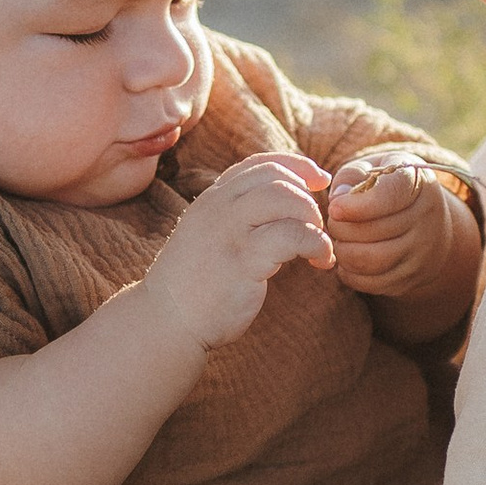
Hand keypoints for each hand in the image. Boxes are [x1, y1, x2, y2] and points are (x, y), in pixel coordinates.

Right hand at [149, 153, 334, 351]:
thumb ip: (234, 218)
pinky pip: (293, 236)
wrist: (165, 320)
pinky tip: (320, 260)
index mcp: (212, 200)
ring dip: (313, 217)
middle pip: (276, 175)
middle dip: (307, 196)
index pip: (259, 164)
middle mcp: (219, 207)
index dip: (296, 166)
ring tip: (318, 244)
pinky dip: (317, 244)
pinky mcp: (245, 260)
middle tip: (317, 226)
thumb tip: (277, 208)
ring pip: (285, 197)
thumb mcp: (207, 237)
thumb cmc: (192, 285)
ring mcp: (230, 231)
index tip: (319, 181)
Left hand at [325, 152, 469, 303]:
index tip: (335, 208)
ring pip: (372, 260)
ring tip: (339, 241)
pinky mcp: (413, 276)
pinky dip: (351, 273)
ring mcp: (423, 250)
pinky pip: (373, 283)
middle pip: (375, 231)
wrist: (427, 221)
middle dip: (341, 229)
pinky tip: (347, 258)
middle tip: (332, 223)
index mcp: (417, 182)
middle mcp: (427, 216)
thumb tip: (337, 198)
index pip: (390, 196)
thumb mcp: (374, 167)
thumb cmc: (388, 187)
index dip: (357, 205)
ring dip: (343, 252)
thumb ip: (352, 175)